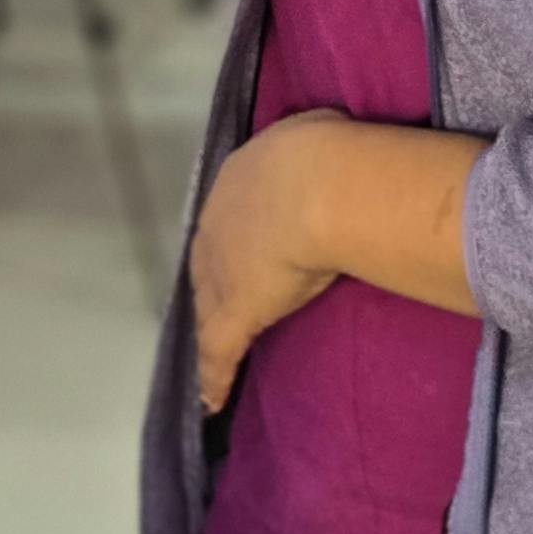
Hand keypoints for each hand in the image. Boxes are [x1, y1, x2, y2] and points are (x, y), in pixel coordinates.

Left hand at [189, 109, 348, 411]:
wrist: (318, 187)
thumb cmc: (323, 154)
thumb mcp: (316, 131)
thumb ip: (314, 140)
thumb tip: (326, 136)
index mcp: (235, 183)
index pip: (228, 219)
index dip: (235, 239)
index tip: (245, 251)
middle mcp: (215, 227)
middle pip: (208, 264)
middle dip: (214, 282)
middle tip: (226, 299)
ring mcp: (219, 274)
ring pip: (206, 308)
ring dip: (210, 328)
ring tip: (213, 351)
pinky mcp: (231, 313)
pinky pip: (216, 353)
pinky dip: (213, 377)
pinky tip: (211, 401)